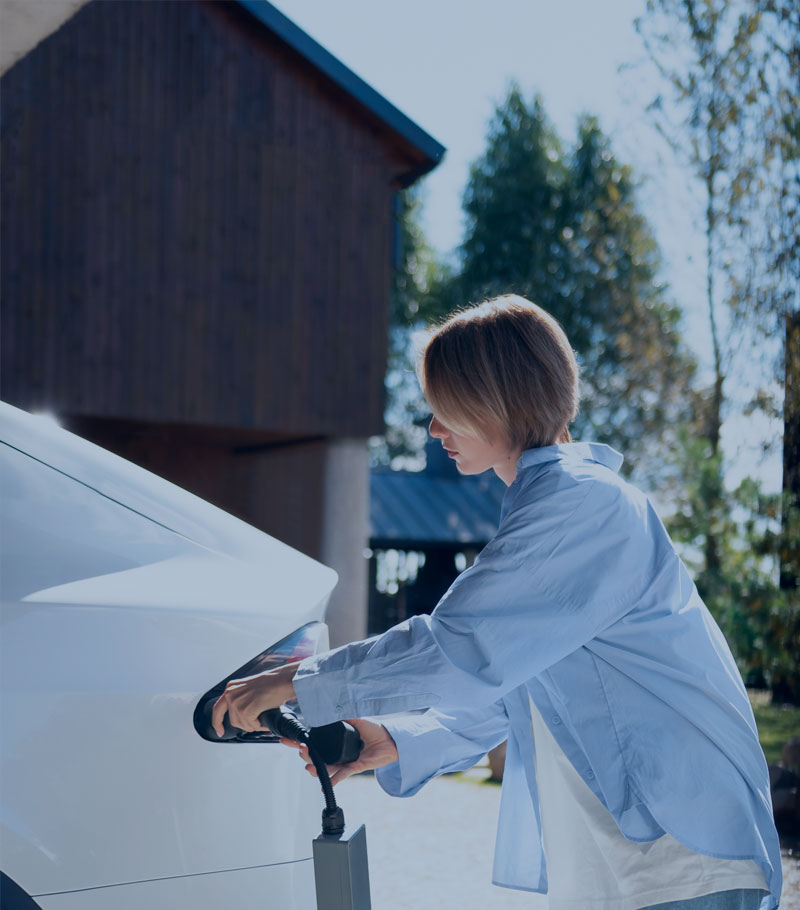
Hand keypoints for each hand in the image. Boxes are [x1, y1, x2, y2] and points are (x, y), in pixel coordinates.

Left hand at [211, 662, 298, 736]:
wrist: (281, 681)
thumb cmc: (271, 683)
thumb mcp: (248, 688)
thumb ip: (240, 698)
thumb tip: (240, 715)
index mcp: (231, 687)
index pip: (217, 709)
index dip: (217, 723)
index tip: (219, 731)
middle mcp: (231, 694)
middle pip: (231, 720)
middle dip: (243, 725)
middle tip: (252, 726)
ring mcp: (237, 702)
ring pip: (241, 724)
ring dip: (253, 725)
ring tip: (262, 719)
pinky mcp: (246, 710)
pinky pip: (251, 725)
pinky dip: (259, 726)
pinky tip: (265, 720)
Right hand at [281, 717, 398, 785]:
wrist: (390, 740)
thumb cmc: (374, 729)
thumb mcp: (355, 717)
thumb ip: (342, 713)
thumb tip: (326, 705)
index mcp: (335, 739)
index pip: (313, 740)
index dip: (298, 740)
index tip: (286, 739)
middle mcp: (337, 751)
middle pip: (315, 756)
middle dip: (304, 754)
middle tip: (301, 749)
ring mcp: (344, 760)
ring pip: (325, 767)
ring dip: (315, 768)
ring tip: (309, 766)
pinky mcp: (354, 767)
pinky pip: (341, 775)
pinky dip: (332, 781)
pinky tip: (323, 786)